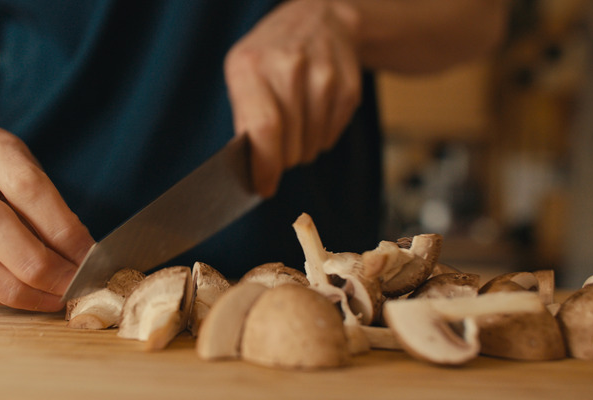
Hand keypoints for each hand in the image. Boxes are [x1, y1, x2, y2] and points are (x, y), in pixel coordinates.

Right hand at [0, 128, 93, 311]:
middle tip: (70, 286)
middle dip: (37, 263)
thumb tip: (86, 261)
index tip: (88, 258)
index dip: (61, 228)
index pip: (27, 187)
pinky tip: (20, 300)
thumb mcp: (36, 181)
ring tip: (49, 299)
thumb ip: (57, 215)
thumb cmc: (10, 185)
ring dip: (13, 286)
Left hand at [225, 0, 361, 196]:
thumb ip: (244, 119)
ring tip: (295, 129)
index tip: (263, 187)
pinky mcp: (349, 86)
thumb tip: (252, 169)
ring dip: (301, 151)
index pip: (263, 128)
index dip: (265, 166)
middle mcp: (289, 66)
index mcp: (251, 65)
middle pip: (288, 144)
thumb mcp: (243, 72)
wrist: (319, 17)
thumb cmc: (270, 54)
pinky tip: (313, 116)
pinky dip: (320, 139)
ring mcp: (324, 75)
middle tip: (277, 155)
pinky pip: (332, 136)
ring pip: (312, 146)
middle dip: (281, 162)